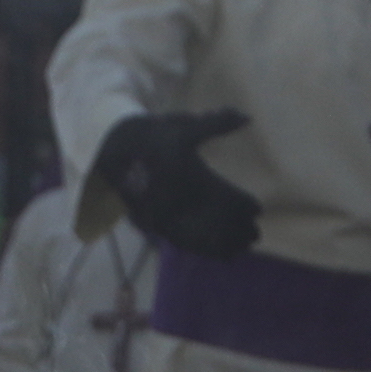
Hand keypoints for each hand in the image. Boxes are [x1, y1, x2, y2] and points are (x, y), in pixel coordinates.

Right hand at [91, 109, 259, 261]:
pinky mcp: (156, 224)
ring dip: (224, 243)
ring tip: (240, 249)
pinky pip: (183, 243)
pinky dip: (201, 249)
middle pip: (220, 222)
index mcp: (195, 178)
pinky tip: (212, 253)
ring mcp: (169, 216)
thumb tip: (248, 117)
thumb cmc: (153, 136)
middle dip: (239, 229)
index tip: (258, 209)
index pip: (228, 199)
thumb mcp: (184, 126)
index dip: (245, 206)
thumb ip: (217, 124)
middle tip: (255, 234)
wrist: (113, 151)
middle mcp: (185, 202)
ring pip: (203, 237)